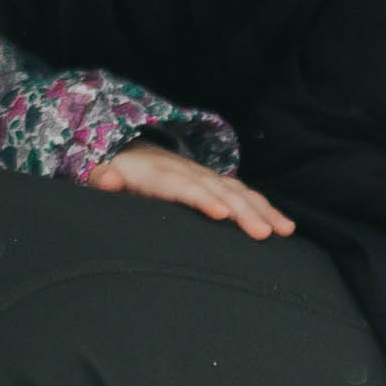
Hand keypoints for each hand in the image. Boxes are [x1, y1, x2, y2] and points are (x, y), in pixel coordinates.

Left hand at [92, 144, 292, 240]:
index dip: (202, 198)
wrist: (128, 151)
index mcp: (158, 174)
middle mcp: (187, 172)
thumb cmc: (114, 172)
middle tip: (264, 234)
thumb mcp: (101, 173)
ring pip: (237, 190)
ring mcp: (203, 176)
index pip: (183, 186)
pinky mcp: (213, 182)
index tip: (222, 214)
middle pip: (218, 190)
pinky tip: (282, 224)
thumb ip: (102, 178)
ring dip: (262, 209)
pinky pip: (242, 192)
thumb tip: (109, 179)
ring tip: (283, 230)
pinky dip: (263, 206)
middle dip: (243, 211)